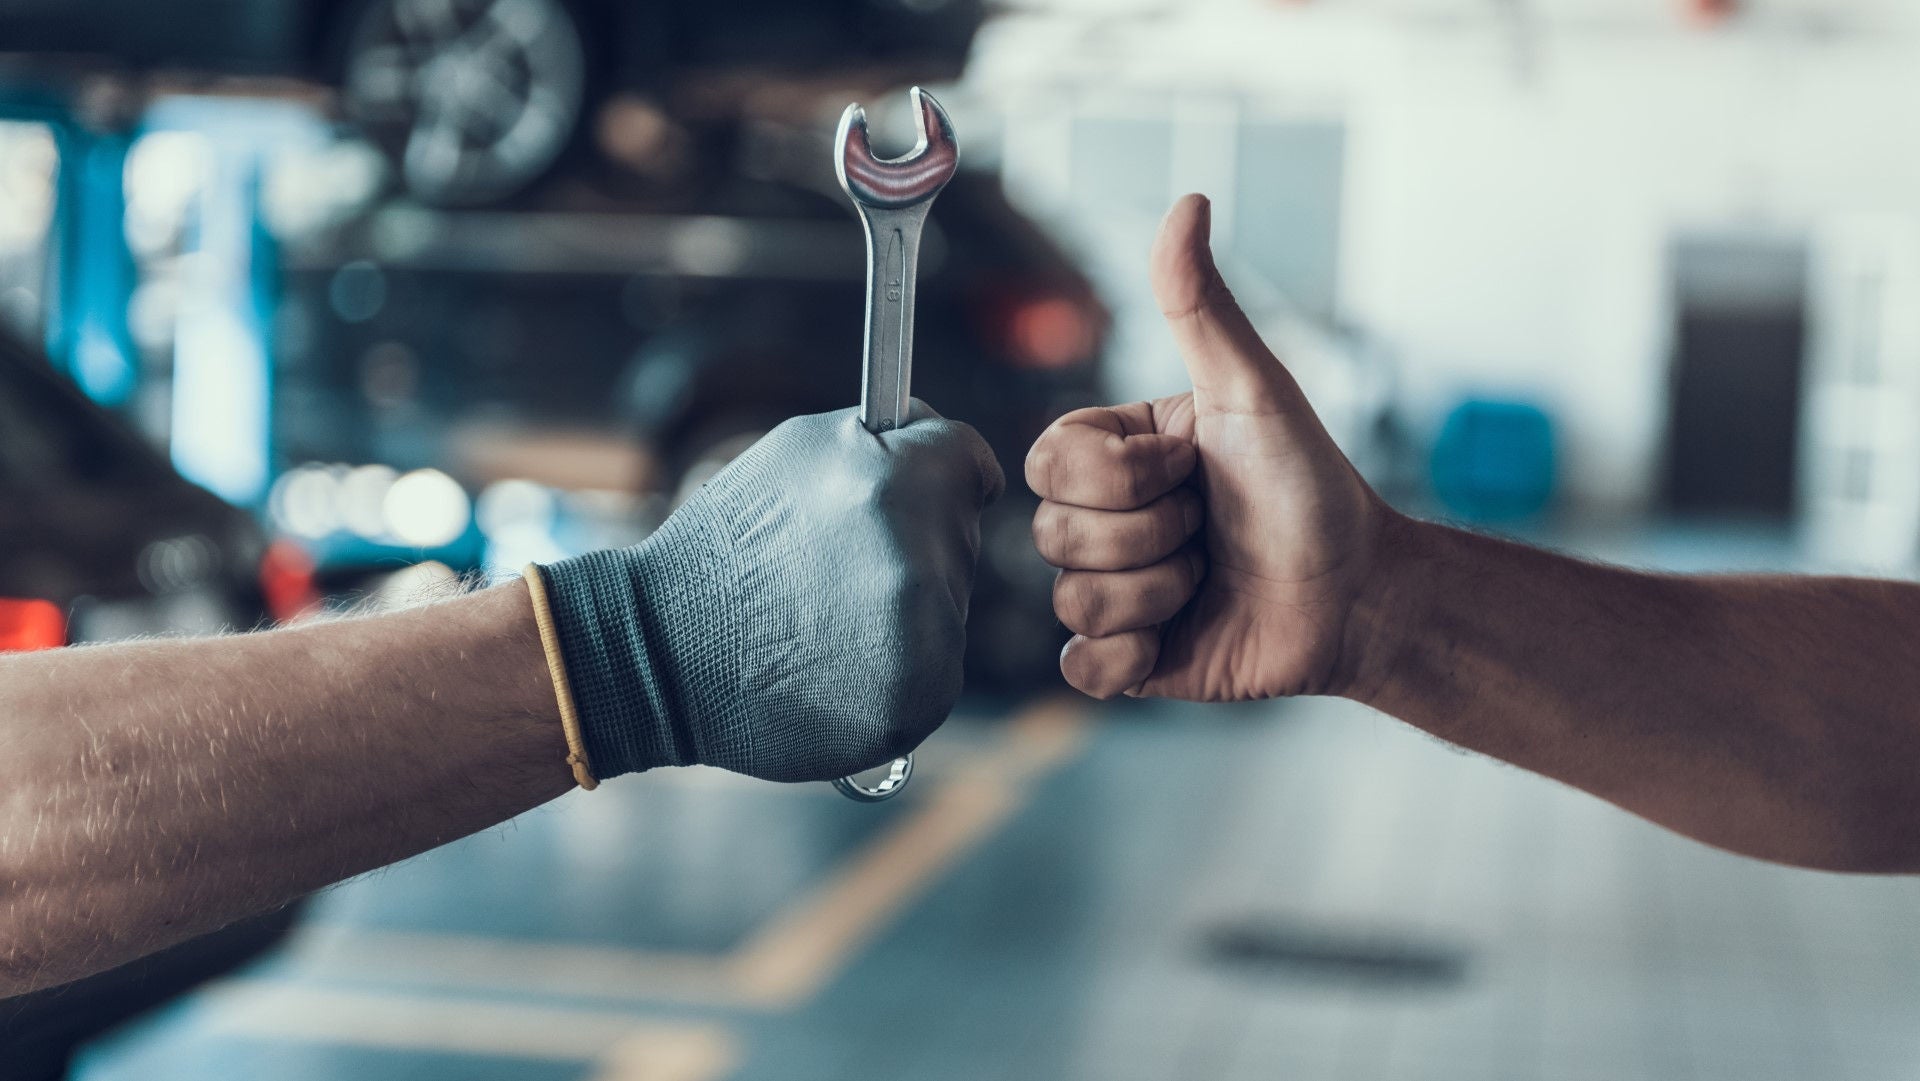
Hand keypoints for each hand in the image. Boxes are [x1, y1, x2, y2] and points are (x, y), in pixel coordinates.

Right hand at [541, 403, 1003, 781]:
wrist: (664, 653)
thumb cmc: (728, 545)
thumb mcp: (797, 451)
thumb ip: (886, 437)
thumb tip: (946, 441)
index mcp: (898, 483)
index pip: (973, 461)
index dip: (942, 473)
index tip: (920, 492)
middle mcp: (922, 560)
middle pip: (961, 535)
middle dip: (916, 540)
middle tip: (835, 565)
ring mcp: (927, 639)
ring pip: (950, 604)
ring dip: (908, 606)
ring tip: (827, 616)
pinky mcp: (920, 700)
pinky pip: (936, 666)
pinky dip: (898, 666)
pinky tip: (836, 663)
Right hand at [1026, 194, 1394, 701]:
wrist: (1359, 594)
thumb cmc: (1311, 486)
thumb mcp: (1252, 390)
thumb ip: (1200, 306)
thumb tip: (1189, 201)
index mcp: (1118, 454)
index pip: (1049, 461)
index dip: (1121, 476)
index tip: (1190, 468)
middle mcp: (1106, 520)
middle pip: (1054, 533)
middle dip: (1150, 536)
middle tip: (1208, 527)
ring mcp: (1114, 591)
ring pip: (1072, 599)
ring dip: (1158, 593)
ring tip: (1209, 578)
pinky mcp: (1128, 660)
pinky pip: (1081, 667)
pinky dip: (1130, 657)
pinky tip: (1178, 637)